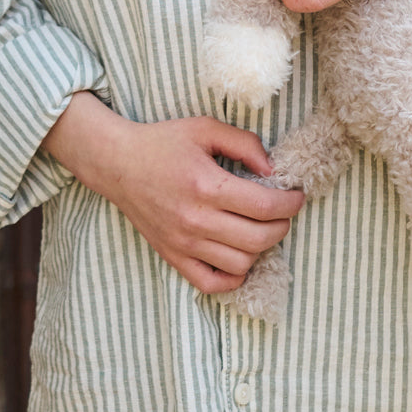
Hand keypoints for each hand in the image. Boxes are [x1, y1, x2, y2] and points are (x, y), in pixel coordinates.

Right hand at [44, 94, 304, 293]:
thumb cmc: (162, 143)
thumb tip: (272, 170)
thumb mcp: (205, 128)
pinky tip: (238, 255)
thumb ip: (244, 143)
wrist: (116, 163)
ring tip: (258, 228)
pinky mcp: (173, 256)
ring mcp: (183, 243)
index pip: (266, 207)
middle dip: (283, 224)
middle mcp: (196, 220)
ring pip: (242, 263)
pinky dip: (233, 276)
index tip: (295, 195)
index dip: (291, 203)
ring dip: (260, 247)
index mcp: (206, 186)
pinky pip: (212, 283)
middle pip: (260, 238)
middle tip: (282, 211)